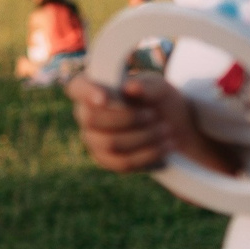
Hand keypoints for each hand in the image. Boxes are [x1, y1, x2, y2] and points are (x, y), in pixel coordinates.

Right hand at [68, 70, 233, 174]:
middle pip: (91, 119)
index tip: (104, 98)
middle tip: (153, 115)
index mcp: (94, 87)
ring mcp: (94, 139)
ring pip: (109, 143)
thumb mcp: (158, 87)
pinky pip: (122, 162)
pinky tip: (165, 146)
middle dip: (127, 118)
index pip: (77, 87)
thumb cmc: (157, 99)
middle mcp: (87, 113)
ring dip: (143, 137)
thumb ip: (146, 86)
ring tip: (165, 130)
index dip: (86, 92)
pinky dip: (147, 154)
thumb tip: (130, 88)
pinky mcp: (107, 160)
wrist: (172, 126)